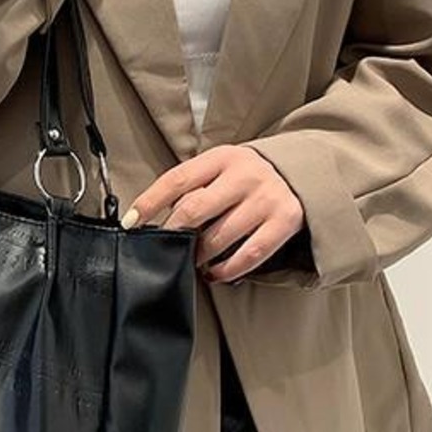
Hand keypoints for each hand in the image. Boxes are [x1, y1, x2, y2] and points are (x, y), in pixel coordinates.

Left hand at [130, 144, 306, 280]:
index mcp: (222, 157)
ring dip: (199, 254)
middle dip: (174, 232)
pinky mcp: (283, 222)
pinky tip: (216, 273)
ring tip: (193, 259)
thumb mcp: (223, 167)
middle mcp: (244, 175)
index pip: (177, 178)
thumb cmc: (248, 175)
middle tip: (164, 246)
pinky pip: (249, 254)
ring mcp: (264, 199)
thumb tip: (159, 217)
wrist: (301, 172)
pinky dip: (227, 270)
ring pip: (219, 236)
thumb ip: (197, 185)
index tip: (130, 222)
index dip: (150, 201)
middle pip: (196, 208)